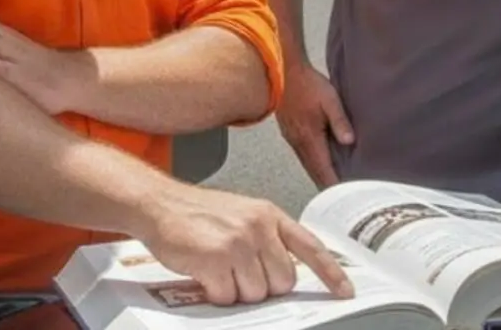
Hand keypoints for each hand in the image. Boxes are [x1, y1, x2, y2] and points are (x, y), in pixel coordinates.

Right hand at [137, 182, 355, 304]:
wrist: (155, 203)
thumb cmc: (192, 212)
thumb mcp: (238, 214)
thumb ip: (265, 238)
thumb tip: (283, 275)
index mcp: (267, 214)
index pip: (309, 246)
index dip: (330, 273)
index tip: (345, 292)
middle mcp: (258, 227)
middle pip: (283, 281)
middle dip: (262, 286)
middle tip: (237, 272)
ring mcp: (238, 243)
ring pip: (257, 293)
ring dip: (236, 290)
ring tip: (217, 268)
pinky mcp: (216, 259)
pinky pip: (229, 296)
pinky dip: (215, 292)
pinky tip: (203, 273)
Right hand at [277, 61, 353, 188]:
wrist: (283, 72)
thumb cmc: (309, 85)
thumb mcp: (331, 101)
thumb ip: (340, 122)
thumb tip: (350, 142)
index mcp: (309, 137)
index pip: (323, 169)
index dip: (334, 184)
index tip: (344, 197)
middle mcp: (298, 142)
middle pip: (314, 171)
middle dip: (326, 185)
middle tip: (340, 198)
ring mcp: (291, 138)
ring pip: (307, 164)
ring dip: (319, 175)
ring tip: (332, 186)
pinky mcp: (289, 132)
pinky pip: (302, 155)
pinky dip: (312, 164)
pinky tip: (319, 164)